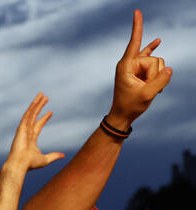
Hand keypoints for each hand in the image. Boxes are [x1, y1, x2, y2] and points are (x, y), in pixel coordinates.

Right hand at [7, 93, 64, 170]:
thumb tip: (63, 156)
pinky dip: (32, 107)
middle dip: (39, 107)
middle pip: (34, 116)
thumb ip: (54, 156)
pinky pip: (27, 115)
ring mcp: (23, 130)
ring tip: (42, 94)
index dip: (44, 119)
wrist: (19, 164)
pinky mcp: (21, 128)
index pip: (38, 126)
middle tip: (45, 98)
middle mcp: (26, 133)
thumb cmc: (29, 164)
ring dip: (36, 104)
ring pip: (31, 113)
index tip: (50, 112)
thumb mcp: (45, 160)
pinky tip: (36, 101)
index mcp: (31, 139)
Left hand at [108, 10, 170, 128]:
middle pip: (155, 59)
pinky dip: (154, 49)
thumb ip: (160, 81)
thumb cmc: (130, 106)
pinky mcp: (140, 70)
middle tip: (144, 89)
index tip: (136, 11)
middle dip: (156, 74)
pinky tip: (158, 40)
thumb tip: (169, 69)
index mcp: (126, 66)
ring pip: (158, 64)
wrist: (123, 115)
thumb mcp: (147, 95)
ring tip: (146, 89)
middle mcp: (130, 63)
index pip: (134, 42)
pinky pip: (151, 56)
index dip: (137, 26)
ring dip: (157, 78)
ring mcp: (136, 66)